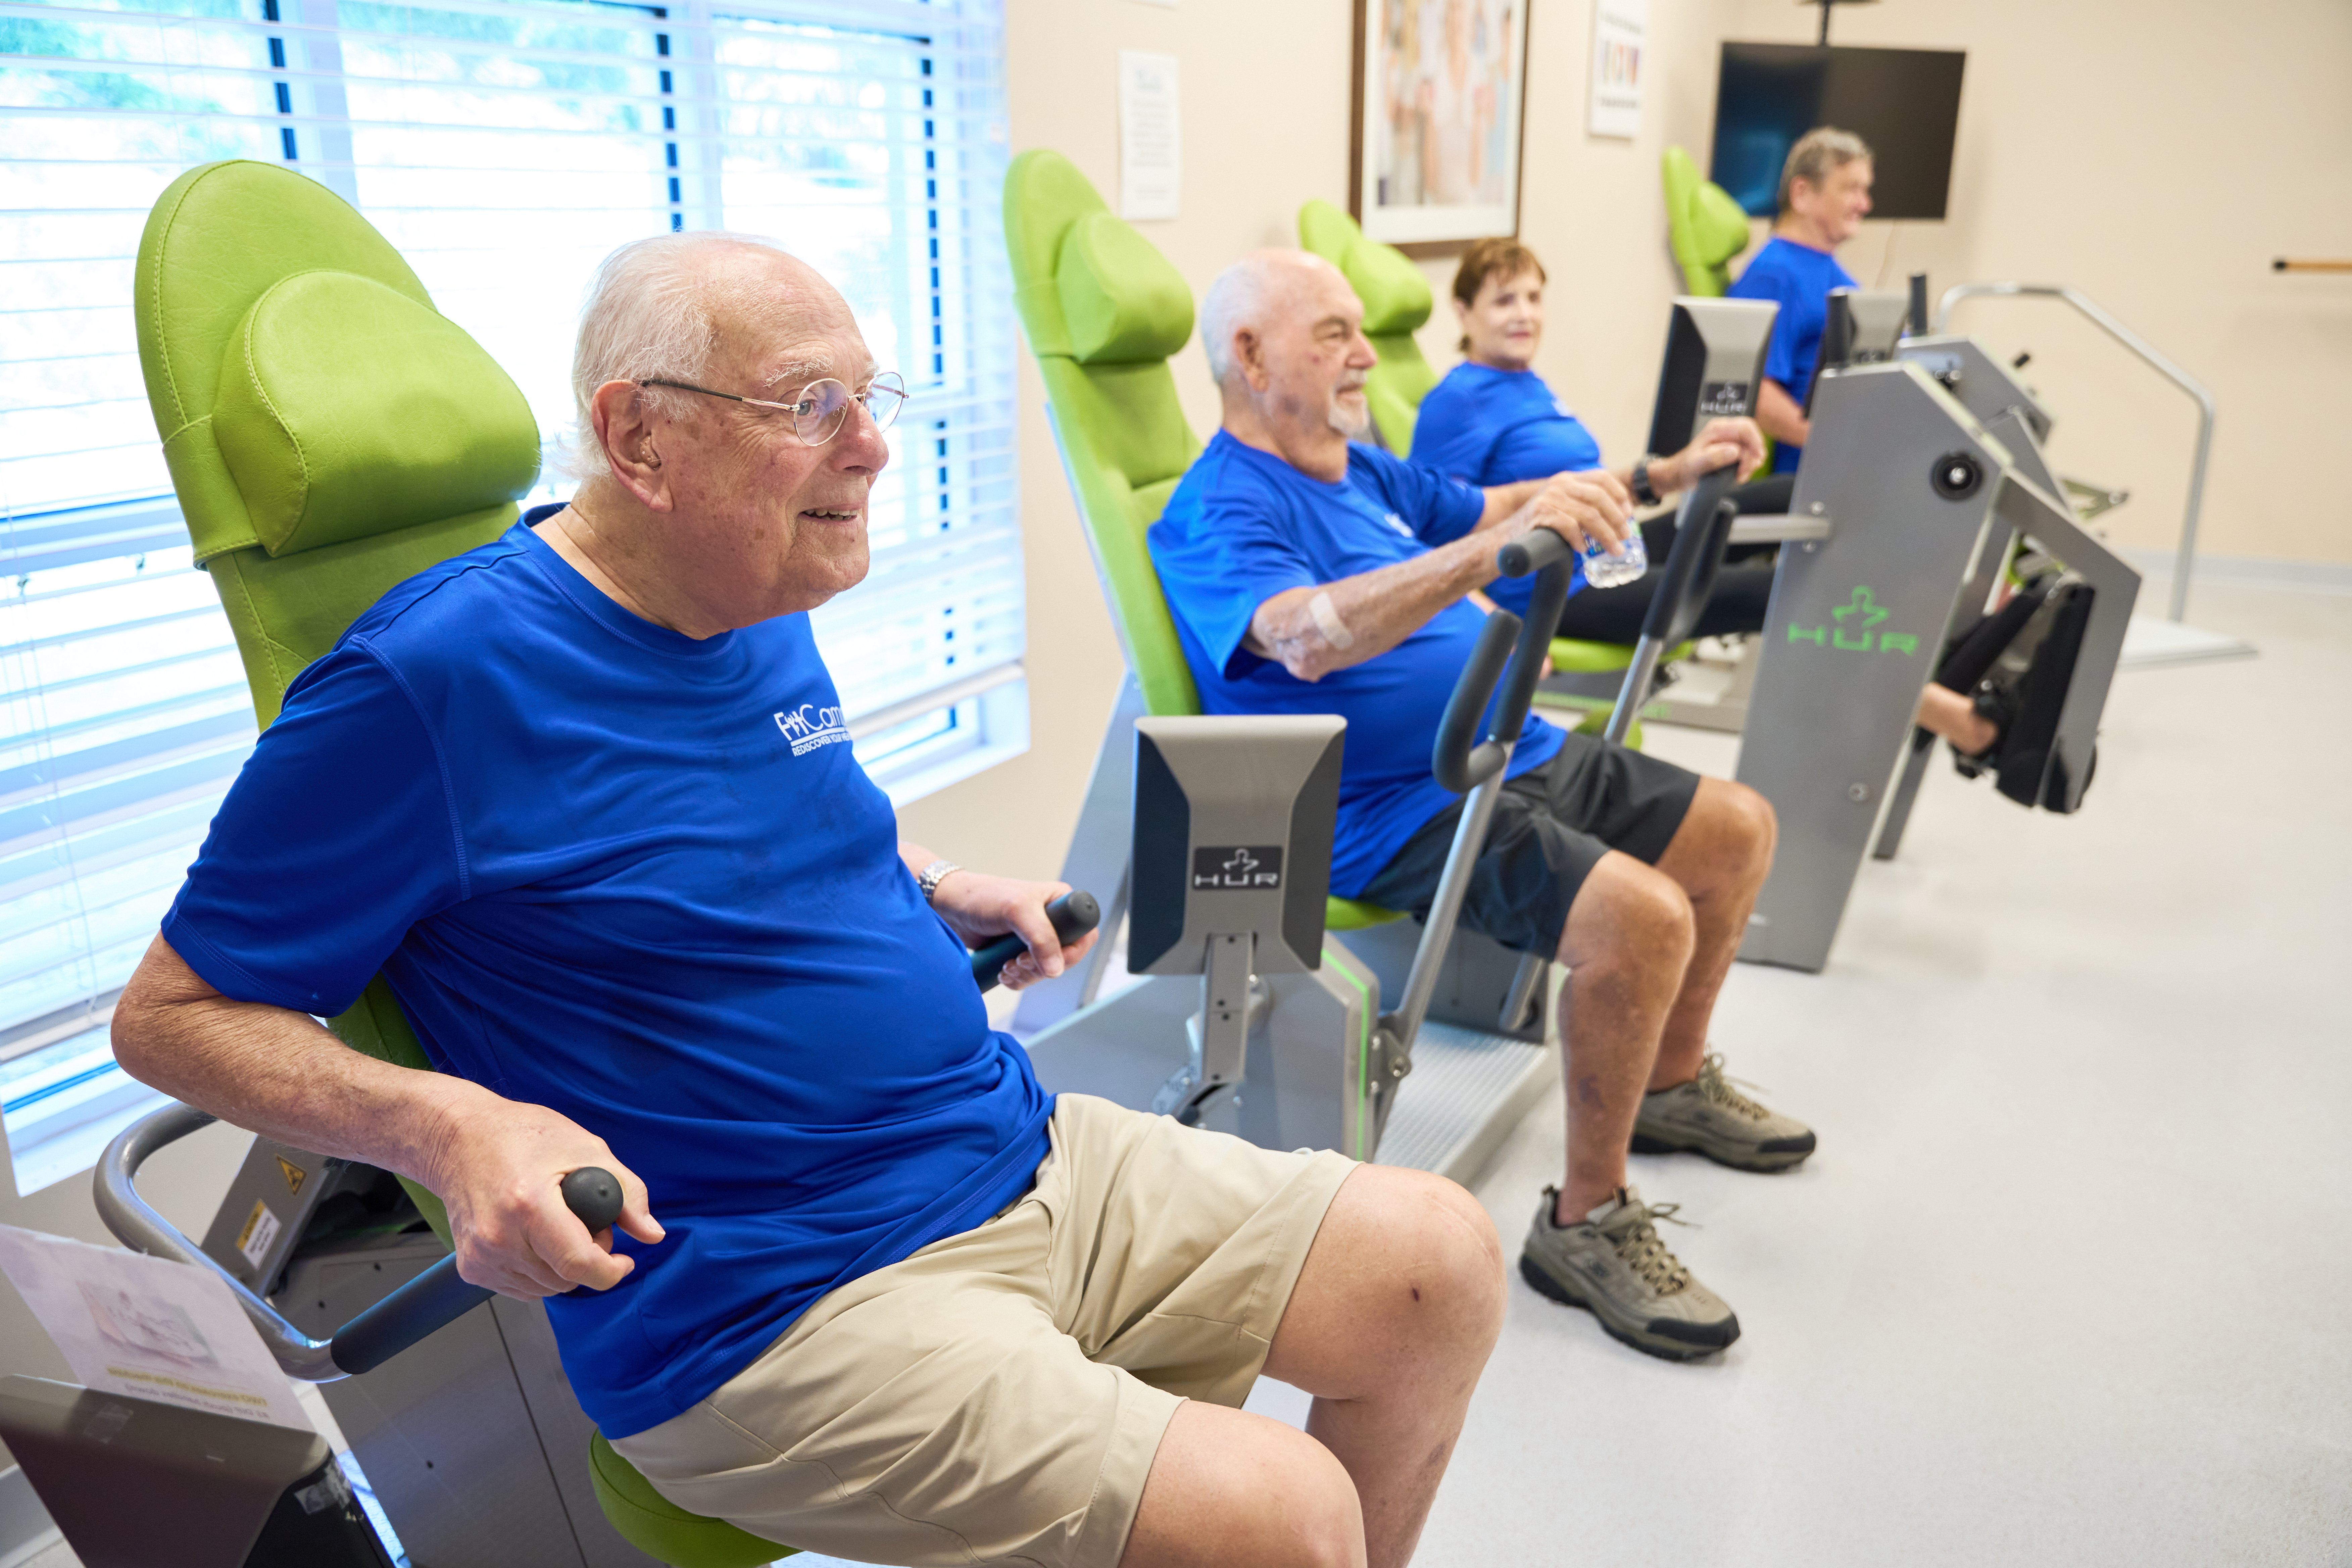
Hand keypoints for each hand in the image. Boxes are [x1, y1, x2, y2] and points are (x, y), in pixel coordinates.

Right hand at [423, 1090, 663, 1299]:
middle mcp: (499, 1237)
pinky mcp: (470, 1268)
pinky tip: (534, 1237)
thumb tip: (653, 1235)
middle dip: (587, 1259)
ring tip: (556, 1225)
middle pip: (565, 1279)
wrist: (458, 1138)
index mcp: (529, 1205)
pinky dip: (538, 1270)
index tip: (624, 1260)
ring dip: (562, 1267)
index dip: (610, 1270)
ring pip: (545, 1288)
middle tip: (583, 1222)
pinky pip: (521, 1288)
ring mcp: (481, 1256)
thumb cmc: (523, 1136)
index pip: (577, 1264)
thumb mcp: (586, 1149)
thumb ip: (627, 1192)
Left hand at [929, 871, 1101, 991]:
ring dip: (1027, 976)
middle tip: (1019, 961)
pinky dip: (1018, 980)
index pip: (1085, 934)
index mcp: (1060, 901)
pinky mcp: (1019, 952)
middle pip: (1066, 959)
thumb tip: (1056, 970)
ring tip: (1007, 966)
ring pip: (1047, 971)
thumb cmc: (981, 897)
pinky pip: (1029, 976)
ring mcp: (1035, 938)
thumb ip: (1041, 939)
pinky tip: (1003, 971)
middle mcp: (1052, 920)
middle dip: (1042, 967)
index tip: (1047, 958)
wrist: (950, 907)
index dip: (1071, 952)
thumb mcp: (1017, 911)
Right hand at [1515, 470, 1632, 558]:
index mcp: (1567, 479)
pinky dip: (1580, 540)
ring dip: (1606, 535)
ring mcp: (1549, 497)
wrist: (1504, 539)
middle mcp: (1559, 483)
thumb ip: (1581, 505)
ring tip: (1614, 549)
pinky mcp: (1541, 513)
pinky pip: (1570, 526)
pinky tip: (1584, 550)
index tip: (1629, 513)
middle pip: (1600, 497)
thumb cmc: (1538, 528)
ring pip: (1590, 514)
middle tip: (1624, 537)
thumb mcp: (1561, 507)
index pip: (1602, 477)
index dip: (1620, 494)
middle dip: (1617, 519)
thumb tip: (1616, 520)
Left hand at [1664, 418, 1765, 490]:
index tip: (1757, 458)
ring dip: (1750, 463)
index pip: (1746, 427)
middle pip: (1752, 437)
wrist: (1678, 474)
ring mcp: (1729, 440)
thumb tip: (1734, 452)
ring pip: (1752, 447)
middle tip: (1744, 473)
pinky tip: (1740, 474)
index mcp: (1717, 429)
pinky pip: (1747, 455)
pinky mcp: (1731, 449)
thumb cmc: (1684, 468)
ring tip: (1740, 476)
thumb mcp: (1697, 464)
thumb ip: (1714, 457)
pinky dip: (1747, 466)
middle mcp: (1725, 431)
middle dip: (1753, 456)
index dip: (1755, 442)